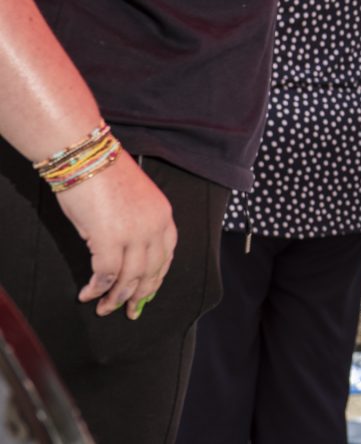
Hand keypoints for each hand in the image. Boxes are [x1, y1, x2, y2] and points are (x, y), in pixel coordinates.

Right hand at [56, 153, 175, 318]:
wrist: (86, 156)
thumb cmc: (104, 174)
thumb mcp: (134, 201)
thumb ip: (137, 225)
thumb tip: (125, 254)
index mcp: (164, 215)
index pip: (167, 254)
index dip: (157, 277)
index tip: (149, 291)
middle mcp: (154, 227)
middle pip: (151, 271)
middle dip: (139, 294)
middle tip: (129, 310)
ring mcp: (133, 234)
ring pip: (130, 278)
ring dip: (116, 298)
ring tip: (105, 309)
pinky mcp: (108, 239)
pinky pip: (105, 275)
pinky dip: (96, 289)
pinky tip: (87, 295)